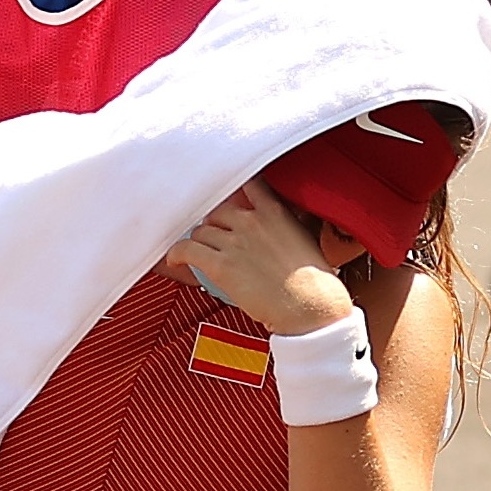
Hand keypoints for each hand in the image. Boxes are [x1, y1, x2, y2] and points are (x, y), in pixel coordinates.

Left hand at [165, 180, 353, 333]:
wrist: (311, 306)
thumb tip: (284, 226)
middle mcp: (251, 221)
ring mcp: (233, 242)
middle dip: (215, 224)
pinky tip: (176, 261)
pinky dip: (176, 254)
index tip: (229, 198)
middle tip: (216, 238)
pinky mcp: (220, 265)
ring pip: (201, 231)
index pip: (247, 185)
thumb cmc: (314, 282)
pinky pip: (186, 250)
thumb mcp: (306, 240)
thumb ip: (288, 226)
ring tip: (199, 253)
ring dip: (199, 242)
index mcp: (274, 212)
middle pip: (217, 211)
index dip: (234, 191)